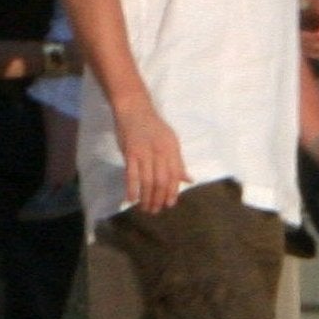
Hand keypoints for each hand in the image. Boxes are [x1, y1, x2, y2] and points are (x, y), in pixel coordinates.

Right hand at [115, 98, 189, 212]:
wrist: (135, 109)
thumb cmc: (153, 126)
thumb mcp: (170, 142)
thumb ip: (178, 162)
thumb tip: (189, 180)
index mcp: (172, 149)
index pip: (175, 176)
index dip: (172, 192)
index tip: (169, 204)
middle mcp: (160, 152)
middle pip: (162, 181)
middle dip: (159, 199)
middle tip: (155, 210)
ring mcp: (144, 153)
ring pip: (147, 181)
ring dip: (146, 198)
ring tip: (145, 208)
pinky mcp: (130, 153)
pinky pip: (132, 175)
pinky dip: (132, 189)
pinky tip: (132, 199)